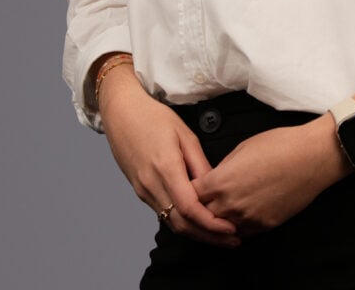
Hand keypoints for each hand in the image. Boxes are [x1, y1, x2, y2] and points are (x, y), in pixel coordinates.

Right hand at [98, 64, 239, 245]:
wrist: (121, 113)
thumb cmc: (153, 117)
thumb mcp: (184, 134)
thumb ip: (200, 163)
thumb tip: (216, 187)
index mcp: (165, 167)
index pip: (189, 208)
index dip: (211, 224)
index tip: (231, 229)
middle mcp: (151, 185)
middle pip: (181, 224)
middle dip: (208, 236)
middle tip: (233, 240)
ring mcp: (143, 191)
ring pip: (171, 223)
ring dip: (196, 233)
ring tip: (220, 235)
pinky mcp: (140, 191)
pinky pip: (163, 213)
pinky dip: (183, 222)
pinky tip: (198, 221)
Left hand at [196, 115, 349, 235]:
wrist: (310, 157)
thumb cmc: (280, 145)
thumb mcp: (243, 147)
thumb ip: (223, 167)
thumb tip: (216, 177)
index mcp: (222, 181)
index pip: (191, 194)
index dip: (190, 189)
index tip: (193, 186)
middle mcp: (231, 204)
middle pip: (202, 215)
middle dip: (201, 207)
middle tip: (204, 200)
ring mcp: (248, 218)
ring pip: (221, 228)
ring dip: (218, 220)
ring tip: (222, 208)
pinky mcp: (264, 226)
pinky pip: (242, 232)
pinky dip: (237, 226)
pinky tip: (240, 215)